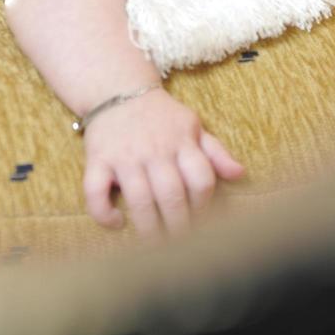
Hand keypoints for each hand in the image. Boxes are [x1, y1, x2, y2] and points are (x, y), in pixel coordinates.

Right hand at [82, 87, 244, 236]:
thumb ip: (216, 153)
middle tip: (180, 244)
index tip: (202, 220)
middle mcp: (154, 150)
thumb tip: (239, 174)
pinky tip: (117, 223)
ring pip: (138, 198)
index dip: (204, 205)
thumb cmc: (162, 116)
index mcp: (181, 142)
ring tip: (155, 244)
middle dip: (179, 225)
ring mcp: (124, 156)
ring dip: (148, 227)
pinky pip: (95, 191)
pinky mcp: (97, 159)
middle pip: (172, 194)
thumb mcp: (193, 126)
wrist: (119, 90)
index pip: (201, 179)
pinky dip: (104, 212)